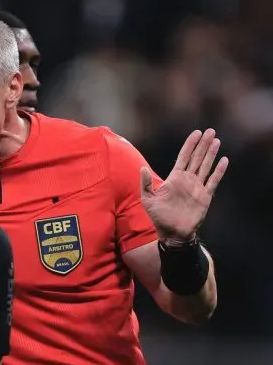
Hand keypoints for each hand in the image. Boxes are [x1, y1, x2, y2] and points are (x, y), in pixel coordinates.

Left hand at [141, 128, 227, 245]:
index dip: (190, 145)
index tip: (196, 133)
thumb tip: (142, 168)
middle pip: (197, 158)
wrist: (172, 233)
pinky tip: (223, 160)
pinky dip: (219, 171)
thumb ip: (145, 183)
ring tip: (216, 141)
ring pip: (206, 166)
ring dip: (211, 154)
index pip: (184, 157)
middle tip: (210, 131)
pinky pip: (213, 181)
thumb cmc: (158, 216)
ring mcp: (197, 187)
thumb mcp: (148, 199)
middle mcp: (187, 180)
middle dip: (203, 144)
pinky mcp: (205, 196)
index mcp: (174, 178)